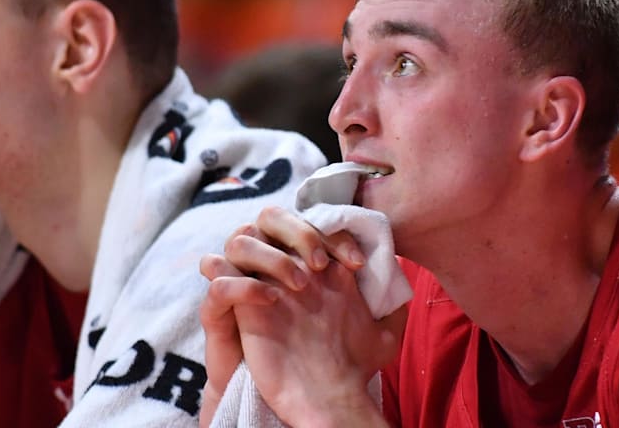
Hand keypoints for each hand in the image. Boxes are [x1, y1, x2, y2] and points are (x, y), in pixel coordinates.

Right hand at [199, 207, 403, 425]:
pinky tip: (271, 301)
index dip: (332, 233)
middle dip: (298, 231)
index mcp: (310, 262)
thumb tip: (400, 268)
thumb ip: (389, 299)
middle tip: (322, 265)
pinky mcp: (229, 313)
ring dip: (269, 255)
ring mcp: (252, 286)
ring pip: (238, 240)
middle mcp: (278, 267)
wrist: (318, 400)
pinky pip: (218, 284)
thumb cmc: (348, 363)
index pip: (310, 221)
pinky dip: (242, 286)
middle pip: (270, 217)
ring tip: (298, 286)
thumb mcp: (382, 331)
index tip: (356, 263)